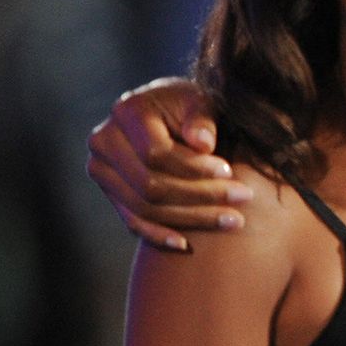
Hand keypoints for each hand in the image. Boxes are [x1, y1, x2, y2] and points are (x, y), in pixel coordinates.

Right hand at [86, 78, 249, 250]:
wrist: (169, 112)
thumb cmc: (192, 104)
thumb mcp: (201, 100)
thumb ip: (202, 118)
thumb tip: (204, 144)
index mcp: (127, 111)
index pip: (156, 153)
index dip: (194, 167)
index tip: (230, 171)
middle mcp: (104, 140)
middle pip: (150, 184)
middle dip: (200, 195)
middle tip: (242, 198)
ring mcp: (102, 169)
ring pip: (143, 207)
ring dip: (190, 218)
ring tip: (232, 221)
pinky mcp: (110, 191)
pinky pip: (132, 221)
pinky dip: (159, 235)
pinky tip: (187, 246)